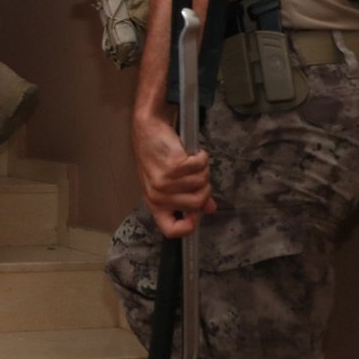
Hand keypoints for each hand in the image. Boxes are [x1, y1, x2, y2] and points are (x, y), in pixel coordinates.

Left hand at [132, 110, 214, 237]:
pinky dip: (201, 157)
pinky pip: (200, 167)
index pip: (170, 230)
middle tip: (193, 173)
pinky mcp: (173, 167)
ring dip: (200, 169)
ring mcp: (165, 183)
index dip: (188, 227)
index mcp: (155, 203)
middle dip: (203, 187)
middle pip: (197, 204)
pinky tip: (191, 152)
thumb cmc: (157, 153)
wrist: (149, 128)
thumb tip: (209, 208)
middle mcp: (158, 196)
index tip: (196, 216)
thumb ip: (189, 196)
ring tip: (188, 160)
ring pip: (201, 184)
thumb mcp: (169, 180)